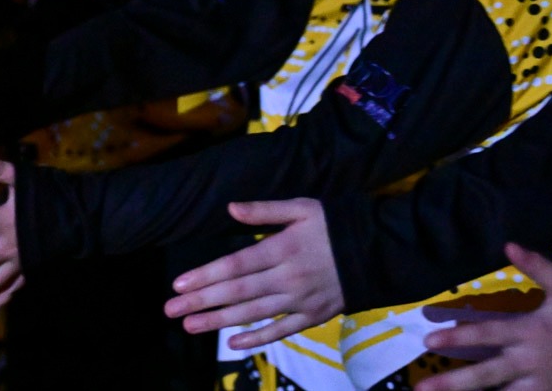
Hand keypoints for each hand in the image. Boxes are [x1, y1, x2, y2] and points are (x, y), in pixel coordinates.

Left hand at [165, 198, 343, 348]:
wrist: (381, 252)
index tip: (178, 284)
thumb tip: (231, 207)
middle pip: (238, 292)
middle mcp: (289, 277)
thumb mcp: (303, 208)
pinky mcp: (315, 316)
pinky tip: (233, 343)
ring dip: (220, 321)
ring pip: (254, 313)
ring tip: (189, 326)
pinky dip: (258, 338)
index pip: (236, 265)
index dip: (206, 275)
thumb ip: (265, 210)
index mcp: (283, 249)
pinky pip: (282, 330)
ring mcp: (302, 299)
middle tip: (170, 310)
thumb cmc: (336, 225)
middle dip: (202, 301)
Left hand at [420, 243, 551, 390]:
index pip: (488, 335)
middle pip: (488, 375)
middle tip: (423, 387)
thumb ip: (538, 267)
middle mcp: (532, 361)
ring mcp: (543, 385)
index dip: (458, 339)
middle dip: (454, 383)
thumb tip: (509, 245)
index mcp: (531, 332)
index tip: (428, 341)